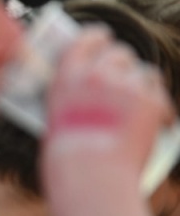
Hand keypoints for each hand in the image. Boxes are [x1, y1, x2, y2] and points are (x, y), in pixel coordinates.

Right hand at [43, 27, 173, 186]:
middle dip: (122, 64)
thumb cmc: (67, 156)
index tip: (102, 39)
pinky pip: (160, 92)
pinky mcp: (152, 102)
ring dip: (141, 83)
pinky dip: (157, 104)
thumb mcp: (56, 117)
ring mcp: (127, 86)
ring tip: (136, 103)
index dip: (97, 38)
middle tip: (120, 78)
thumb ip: (72, 95)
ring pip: (145, 71)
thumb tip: (85, 88)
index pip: (87, 39)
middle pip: (119, 53)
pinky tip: (152, 121)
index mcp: (68, 75)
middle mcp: (98, 74)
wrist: (91, 177)